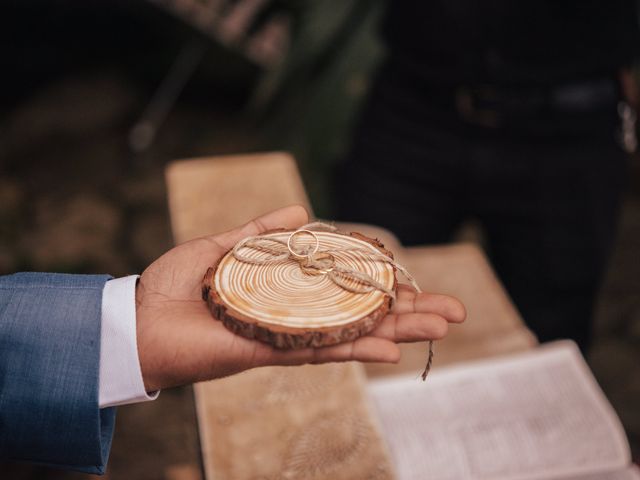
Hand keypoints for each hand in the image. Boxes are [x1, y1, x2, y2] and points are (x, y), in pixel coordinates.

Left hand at [135, 205, 465, 390]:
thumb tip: (302, 211)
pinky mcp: (271, 352)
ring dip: (398, 331)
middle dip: (408, 313)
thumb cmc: (172, 284)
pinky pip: (322, 351)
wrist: (136, 321)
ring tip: (442, 329)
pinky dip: (358, 350)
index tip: (414, 280)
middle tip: (454, 313)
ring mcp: (287, 335)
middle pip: (361, 315)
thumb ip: (260, 231)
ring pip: (353, 335)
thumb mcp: (221, 246)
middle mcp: (294, 316)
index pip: (345, 287)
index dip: (380, 284)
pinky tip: (393, 349)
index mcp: (286, 290)